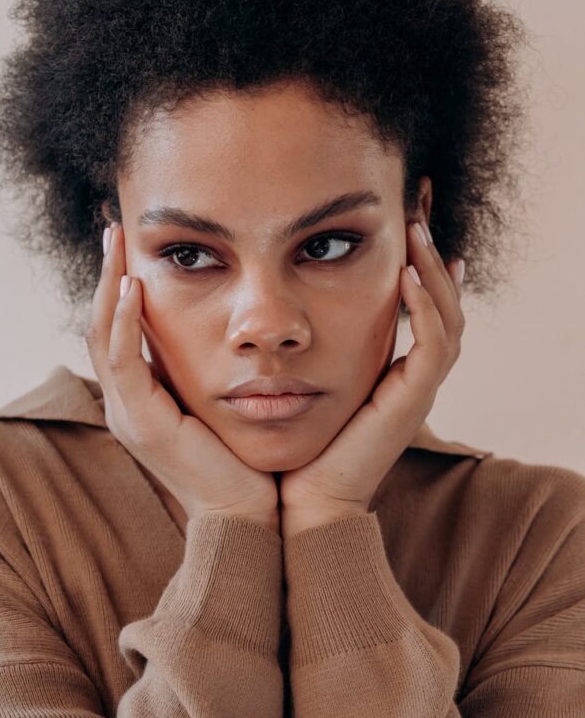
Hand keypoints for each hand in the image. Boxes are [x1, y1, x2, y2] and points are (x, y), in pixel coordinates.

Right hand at [86, 222, 279, 533]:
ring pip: (103, 337)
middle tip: (114, 228)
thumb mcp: (219, 400)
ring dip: (110, 285)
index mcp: (140, 398)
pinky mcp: (142, 424)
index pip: (118, 331)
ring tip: (118, 242)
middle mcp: (124, 404)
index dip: (119, 286)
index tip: (130, 244)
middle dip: (108, 274)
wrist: (249, 516)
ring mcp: (127, 415)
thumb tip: (227, 325)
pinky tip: (136, 288)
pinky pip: (123, 363)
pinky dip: (126, 322)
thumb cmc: (242, 459)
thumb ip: (208, 367)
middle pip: (101, 326)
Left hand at [279, 220, 465, 538]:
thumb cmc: (291, 446)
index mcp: (390, 376)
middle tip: (420, 213)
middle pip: (444, 307)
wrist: (297, 504)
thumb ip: (298, 348)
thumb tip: (268, 312)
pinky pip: (433, 347)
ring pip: (448, 321)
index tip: (408, 228)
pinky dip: (426, 309)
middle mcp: (411, 381)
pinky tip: (406, 276)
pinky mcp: (410, 404)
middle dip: (433, 259)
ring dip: (434, 273)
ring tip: (418, 231)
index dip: (420, 270)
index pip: (422, 312)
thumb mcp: (298, 383)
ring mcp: (415, 393)